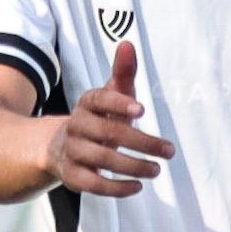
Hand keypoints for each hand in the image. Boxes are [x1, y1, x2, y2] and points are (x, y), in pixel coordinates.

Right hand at [47, 38, 172, 196]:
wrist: (62, 148)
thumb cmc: (98, 119)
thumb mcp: (111, 96)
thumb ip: (122, 73)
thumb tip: (127, 44)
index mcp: (87, 104)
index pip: (98, 99)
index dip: (118, 103)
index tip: (141, 110)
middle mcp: (76, 126)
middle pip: (108, 133)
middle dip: (141, 142)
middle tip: (168, 151)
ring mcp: (73, 152)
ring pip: (102, 159)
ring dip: (133, 166)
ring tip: (156, 170)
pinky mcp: (73, 176)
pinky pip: (93, 184)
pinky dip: (116, 188)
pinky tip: (136, 186)